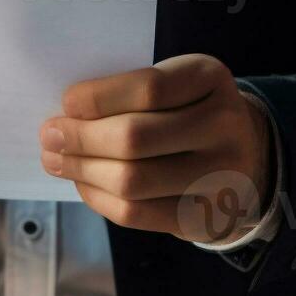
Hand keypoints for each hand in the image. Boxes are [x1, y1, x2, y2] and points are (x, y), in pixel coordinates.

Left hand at [40, 54, 273, 243]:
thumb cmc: (188, 109)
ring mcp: (219, 177)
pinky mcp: (204, 217)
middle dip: (80, 138)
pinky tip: (83, 184)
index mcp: (209, 79)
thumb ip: (128, 92)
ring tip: (57, 161)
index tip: (66, 104)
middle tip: (50, 136)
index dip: (98, 98)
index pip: (148, 88)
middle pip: (134, 138)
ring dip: (82, 171)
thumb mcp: (173, 83)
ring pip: (132, 181)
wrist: (246, 151)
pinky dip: (98, 198)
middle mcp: (223, 126)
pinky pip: (137, 214)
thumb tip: (64, 117)